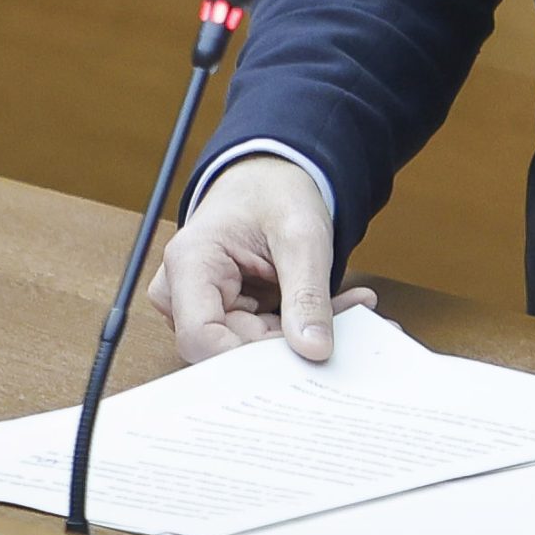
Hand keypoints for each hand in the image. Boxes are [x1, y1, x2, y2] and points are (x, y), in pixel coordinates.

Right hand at [147, 155, 377, 363]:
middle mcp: (183, 291)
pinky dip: (299, 326)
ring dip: (301, 334)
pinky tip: (337, 307)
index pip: (201, 339)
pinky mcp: (223, 313)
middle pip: (229, 347)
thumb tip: (313, 350)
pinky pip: (261, 338)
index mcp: (189, 263)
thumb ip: (307, 294)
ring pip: (251, 348)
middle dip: (290, 343)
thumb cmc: (276, 192)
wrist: (271, 177)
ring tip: (351, 305)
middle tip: (350, 318)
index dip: (248, 358)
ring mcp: (201, 305)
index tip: (302, 353)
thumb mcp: (302, 236)